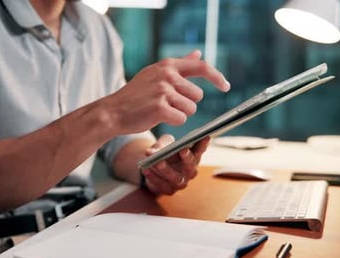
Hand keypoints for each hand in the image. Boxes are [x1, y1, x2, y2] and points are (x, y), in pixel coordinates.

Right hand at [103, 50, 229, 134]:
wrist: (112, 111)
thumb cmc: (135, 95)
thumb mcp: (155, 74)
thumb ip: (179, 65)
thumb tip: (198, 54)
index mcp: (167, 65)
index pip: (201, 67)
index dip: (217, 77)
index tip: (226, 86)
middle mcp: (167, 75)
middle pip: (197, 95)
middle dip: (186, 104)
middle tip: (166, 104)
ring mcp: (163, 91)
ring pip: (191, 109)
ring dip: (179, 113)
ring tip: (160, 110)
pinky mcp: (160, 108)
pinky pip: (181, 119)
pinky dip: (172, 122)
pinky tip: (156, 118)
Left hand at [141, 134, 210, 194]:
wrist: (156, 172)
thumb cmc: (165, 154)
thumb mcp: (164, 145)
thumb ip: (161, 145)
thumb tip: (152, 151)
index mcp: (193, 158)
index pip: (200, 151)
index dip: (203, 144)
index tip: (205, 136)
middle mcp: (189, 172)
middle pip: (191, 166)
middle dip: (188, 158)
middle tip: (182, 149)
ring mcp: (180, 183)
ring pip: (175, 178)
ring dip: (167, 169)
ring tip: (158, 161)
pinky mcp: (169, 190)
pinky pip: (161, 185)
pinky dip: (153, 177)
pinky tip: (146, 169)